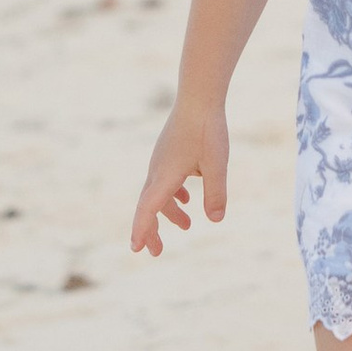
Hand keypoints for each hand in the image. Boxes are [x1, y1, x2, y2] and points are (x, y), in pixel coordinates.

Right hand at [132, 102, 228, 254]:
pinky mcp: (168, 153)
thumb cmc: (207, 130)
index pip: (148, 209)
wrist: (198, 97)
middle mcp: (157, 170)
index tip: (136, 249)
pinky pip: (165, 180)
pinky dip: (173, 194)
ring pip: (158, 193)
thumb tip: (215, 220)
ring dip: (169, 212)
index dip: (142, 230)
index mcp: (164, 176)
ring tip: (186, 226)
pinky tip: (187, 197)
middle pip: (149, 206)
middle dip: (151, 230)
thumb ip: (216, 193)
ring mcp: (161, 161)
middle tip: (155, 252)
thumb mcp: (216, 165)